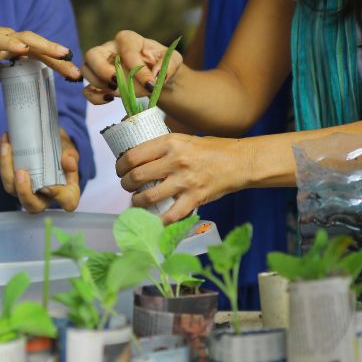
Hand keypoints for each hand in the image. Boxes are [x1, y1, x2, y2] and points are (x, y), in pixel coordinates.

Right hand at [0, 27, 81, 81]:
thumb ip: (5, 72)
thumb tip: (19, 83)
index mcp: (11, 46)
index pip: (39, 54)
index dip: (57, 63)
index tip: (73, 76)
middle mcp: (7, 39)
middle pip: (39, 47)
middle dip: (59, 59)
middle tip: (75, 72)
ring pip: (25, 39)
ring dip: (45, 46)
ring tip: (61, 53)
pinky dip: (12, 44)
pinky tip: (23, 49)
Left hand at [0, 129, 79, 212]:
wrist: (49, 143)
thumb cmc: (62, 151)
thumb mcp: (70, 149)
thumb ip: (71, 155)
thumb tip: (68, 161)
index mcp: (66, 192)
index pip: (67, 202)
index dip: (57, 196)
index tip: (48, 186)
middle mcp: (45, 197)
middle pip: (33, 205)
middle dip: (24, 191)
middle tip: (20, 172)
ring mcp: (28, 191)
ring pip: (13, 190)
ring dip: (7, 169)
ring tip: (7, 147)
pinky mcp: (14, 183)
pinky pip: (6, 176)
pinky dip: (4, 159)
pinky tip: (6, 142)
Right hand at [82, 30, 182, 104]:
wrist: (157, 80)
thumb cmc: (162, 66)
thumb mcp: (173, 61)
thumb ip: (168, 65)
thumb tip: (155, 76)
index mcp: (128, 40)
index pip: (126, 48)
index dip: (137, 66)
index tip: (151, 83)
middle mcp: (110, 50)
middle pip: (92, 54)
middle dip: (101, 70)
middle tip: (116, 82)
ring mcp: (101, 67)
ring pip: (86, 71)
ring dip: (98, 84)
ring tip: (116, 92)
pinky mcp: (99, 84)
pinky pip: (87, 90)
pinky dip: (94, 97)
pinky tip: (109, 99)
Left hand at [116, 134, 249, 223]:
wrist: (240, 162)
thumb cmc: (212, 150)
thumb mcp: (184, 139)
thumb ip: (163, 148)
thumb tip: (138, 158)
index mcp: (170, 143)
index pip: (133, 156)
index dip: (120, 166)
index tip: (121, 170)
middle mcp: (175, 161)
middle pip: (136, 176)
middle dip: (125, 184)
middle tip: (127, 186)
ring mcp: (185, 181)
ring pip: (148, 197)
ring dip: (136, 202)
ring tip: (136, 201)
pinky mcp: (194, 198)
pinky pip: (170, 215)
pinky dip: (158, 221)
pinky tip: (152, 220)